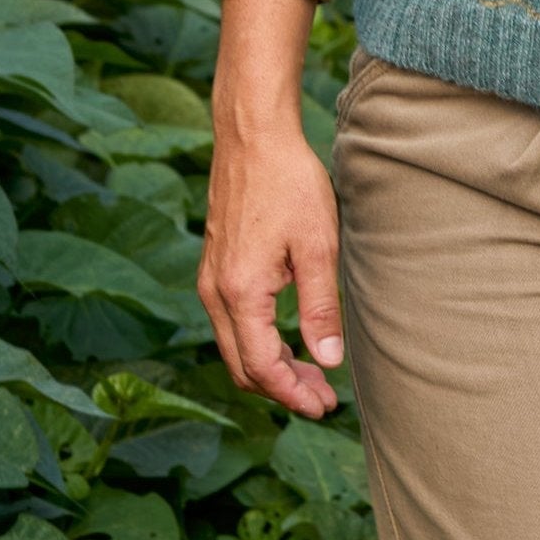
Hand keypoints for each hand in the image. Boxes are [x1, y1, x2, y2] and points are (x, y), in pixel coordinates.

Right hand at [198, 0, 344, 419]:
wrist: (252, 135)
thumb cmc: (288, 182)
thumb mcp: (317, 244)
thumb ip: (320, 306)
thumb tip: (329, 361)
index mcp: (240, 293)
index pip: (263, 367)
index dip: (293, 394)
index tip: (325, 405)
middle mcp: (215, 293)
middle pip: (243, 367)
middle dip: (282, 389)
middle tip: (324, 397)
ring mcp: (211, 280)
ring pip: (235, 347)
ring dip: (270, 367)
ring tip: (312, 373)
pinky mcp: (216, 267)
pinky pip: (231, 323)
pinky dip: (258, 342)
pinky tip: (290, 337)